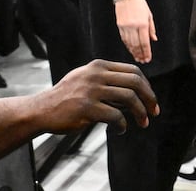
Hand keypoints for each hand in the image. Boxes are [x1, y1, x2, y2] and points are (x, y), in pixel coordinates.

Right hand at [30, 59, 158, 133]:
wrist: (41, 109)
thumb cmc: (67, 96)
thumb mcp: (87, 78)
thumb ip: (108, 79)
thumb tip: (135, 89)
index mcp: (100, 66)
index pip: (133, 71)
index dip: (146, 85)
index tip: (151, 99)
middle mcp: (97, 74)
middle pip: (134, 81)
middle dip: (149, 97)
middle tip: (154, 111)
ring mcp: (91, 90)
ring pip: (128, 97)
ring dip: (139, 112)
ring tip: (142, 122)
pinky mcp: (86, 108)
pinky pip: (114, 115)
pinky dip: (122, 124)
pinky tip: (121, 130)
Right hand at [113, 0, 156, 63]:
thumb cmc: (140, 5)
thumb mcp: (149, 15)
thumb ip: (151, 29)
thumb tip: (154, 40)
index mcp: (142, 24)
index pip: (145, 42)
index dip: (146, 52)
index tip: (148, 59)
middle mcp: (133, 27)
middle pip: (137, 45)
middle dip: (140, 54)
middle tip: (143, 60)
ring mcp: (125, 27)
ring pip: (129, 44)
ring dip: (134, 52)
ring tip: (138, 57)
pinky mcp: (120, 26)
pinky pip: (124, 39)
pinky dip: (128, 46)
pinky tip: (131, 50)